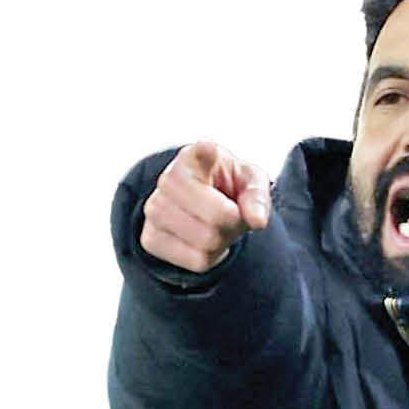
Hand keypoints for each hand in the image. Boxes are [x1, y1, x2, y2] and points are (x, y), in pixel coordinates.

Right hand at [139, 140, 271, 273]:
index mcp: (192, 157)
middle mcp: (166, 180)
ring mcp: (154, 210)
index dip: (205, 152)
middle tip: (232, 216)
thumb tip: (256, 219)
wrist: (205, 208)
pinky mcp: (150, 238)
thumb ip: (258, 197)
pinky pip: (196, 261)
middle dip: (233, 224)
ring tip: (218, 227)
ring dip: (222, 242)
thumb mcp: (250, 183)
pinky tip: (204, 242)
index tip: (208, 147)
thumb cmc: (229, 189)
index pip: (198, 154)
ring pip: (205, 243)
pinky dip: (210, 258)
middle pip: (216, 219)